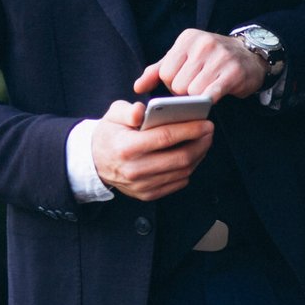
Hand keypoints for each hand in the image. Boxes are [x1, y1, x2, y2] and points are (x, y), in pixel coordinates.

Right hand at [90, 99, 213, 201]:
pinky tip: (193, 155)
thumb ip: (128, 110)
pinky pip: (178, 183)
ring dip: (199, 155)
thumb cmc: (109, 134)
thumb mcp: (112, 115)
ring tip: (204, 141)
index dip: (190, 129)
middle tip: (210, 130)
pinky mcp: (148, 194)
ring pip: (182, 172)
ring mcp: (142, 185)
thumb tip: (143, 110)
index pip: (165, 137)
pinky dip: (189, 168)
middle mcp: (135, 170)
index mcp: (126, 147)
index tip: (206, 122)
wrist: (94, 162)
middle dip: (201, 143)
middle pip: (179, 158)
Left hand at [133, 28, 267, 100]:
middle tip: (196, 87)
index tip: (182, 82)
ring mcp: (219, 57)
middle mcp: (203, 44)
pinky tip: (212, 97)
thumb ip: (157, 71)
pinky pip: (211, 94)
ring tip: (206, 90)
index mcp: (187, 39)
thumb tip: (137, 88)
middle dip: (184, 93)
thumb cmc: (211, 59)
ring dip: (197, 98)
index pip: (165, 72)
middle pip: (177, 85)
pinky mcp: (233, 73)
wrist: (250, 56)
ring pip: (192, 92)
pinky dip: (208, 100)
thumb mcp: (183, 58)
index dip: (171, 84)